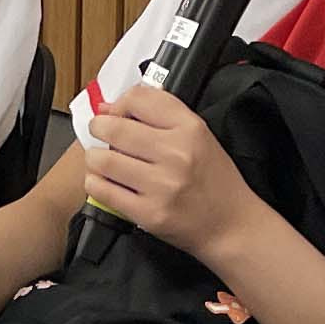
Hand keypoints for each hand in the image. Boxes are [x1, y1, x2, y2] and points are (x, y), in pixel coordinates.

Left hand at [79, 81, 253, 268]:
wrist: (230, 224)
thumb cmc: (213, 180)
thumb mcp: (199, 135)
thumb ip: (158, 115)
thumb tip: (108, 108)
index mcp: (190, 129)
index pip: (139, 99)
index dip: (119, 103)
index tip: (115, 112)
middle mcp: (176, 154)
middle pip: (115, 128)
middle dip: (98, 128)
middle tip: (99, 133)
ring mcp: (161, 185)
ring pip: (103, 160)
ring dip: (94, 158)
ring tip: (101, 160)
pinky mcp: (148, 213)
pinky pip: (104, 191)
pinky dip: (96, 183)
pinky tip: (104, 181)